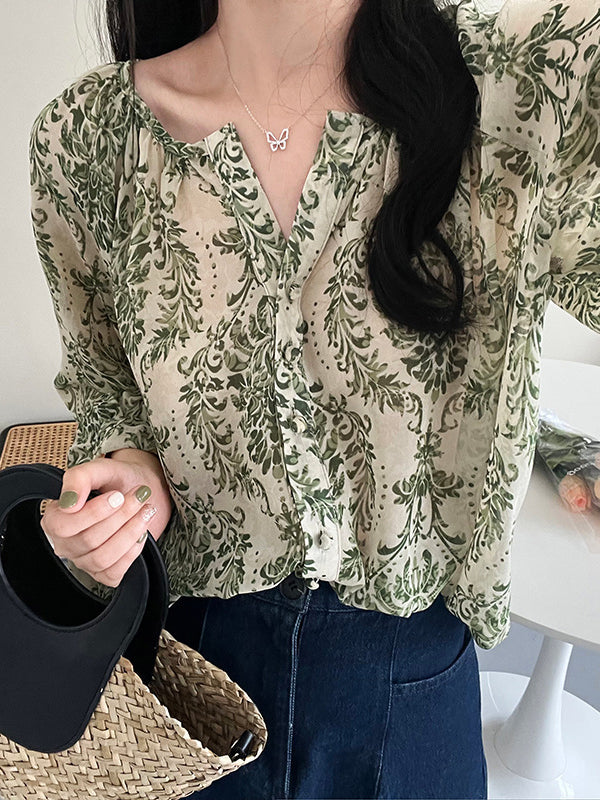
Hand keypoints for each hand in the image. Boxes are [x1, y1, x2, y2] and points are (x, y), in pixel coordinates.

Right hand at [41, 455, 173, 587]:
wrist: (140, 490)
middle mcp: (65, 543)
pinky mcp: (103, 573)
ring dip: (130, 533)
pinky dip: (132, 552)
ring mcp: (83, 561)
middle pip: (88, 541)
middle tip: (139, 496)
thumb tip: (69, 503)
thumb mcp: (99, 469)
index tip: (118, 496)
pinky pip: (114, 573)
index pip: (63, 526)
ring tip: (146, 511)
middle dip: (120, 517)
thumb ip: (79, 478)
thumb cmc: (116, 480)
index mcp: (55, 517)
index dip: (93, 513)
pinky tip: (141, 533)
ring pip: (102, 559)